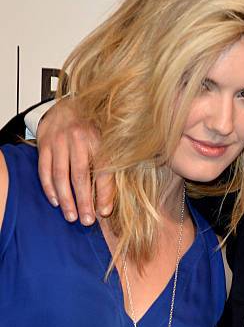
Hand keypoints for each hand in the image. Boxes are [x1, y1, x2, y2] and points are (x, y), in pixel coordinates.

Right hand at [37, 97, 113, 224]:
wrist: (71, 104)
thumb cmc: (95, 128)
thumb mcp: (110, 141)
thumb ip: (114, 166)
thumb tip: (115, 197)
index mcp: (100, 139)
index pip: (103, 171)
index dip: (104, 194)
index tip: (104, 213)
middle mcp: (78, 138)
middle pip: (80, 176)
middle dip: (84, 202)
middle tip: (86, 221)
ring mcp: (59, 140)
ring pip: (60, 175)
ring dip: (66, 199)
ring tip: (71, 216)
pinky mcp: (45, 143)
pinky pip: (44, 169)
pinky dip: (49, 187)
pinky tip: (55, 201)